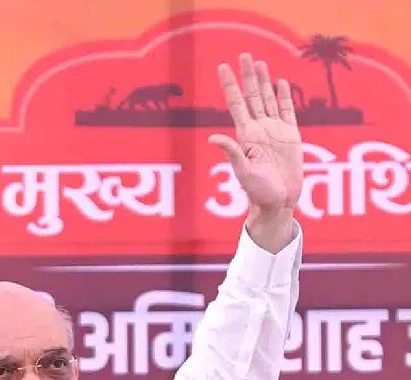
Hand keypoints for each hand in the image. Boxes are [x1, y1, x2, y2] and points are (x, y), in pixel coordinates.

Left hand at [209, 52, 302, 214]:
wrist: (279, 201)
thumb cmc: (258, 191)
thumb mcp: (243, 171)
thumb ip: (231, 153)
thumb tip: (212, 138)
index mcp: (245, 135)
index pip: (236, 103)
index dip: (230, 85)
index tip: (223, 66)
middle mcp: (258, 129)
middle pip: (252, 96)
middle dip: (248, 76)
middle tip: (244, 55)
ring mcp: (274, 131)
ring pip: (269, 99)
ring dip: (265, 81)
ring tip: (260, 63)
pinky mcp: (290, 136)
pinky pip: (287, 111)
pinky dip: (284, 96)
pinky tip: (280, 83)